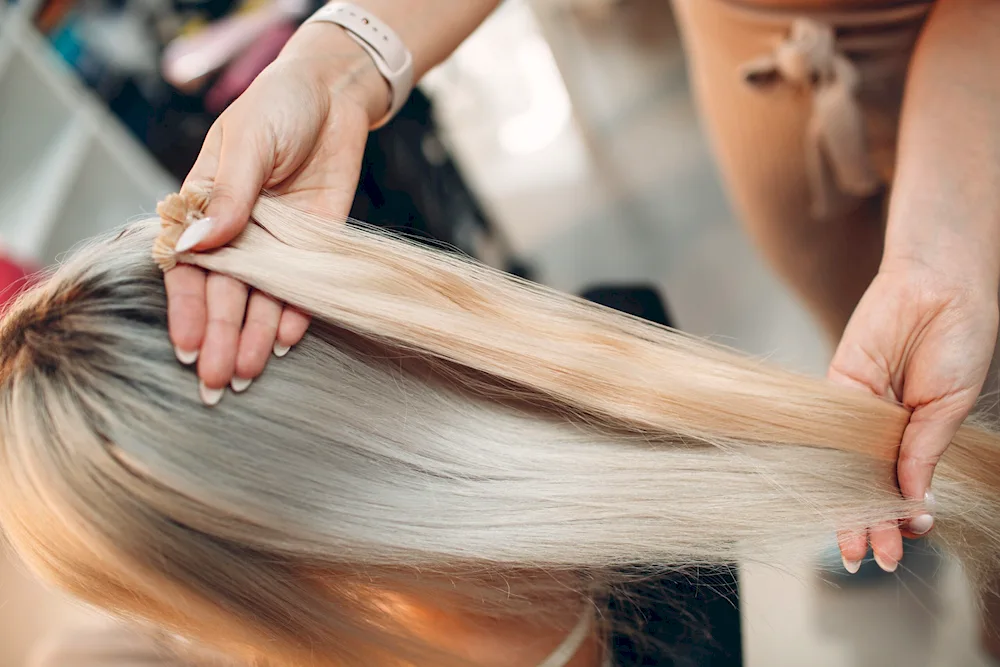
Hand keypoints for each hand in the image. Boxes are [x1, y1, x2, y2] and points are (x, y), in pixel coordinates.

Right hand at [165, 27, 386, 403]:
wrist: (334, 96)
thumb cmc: (278, 107)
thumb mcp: (247, 141)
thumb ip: (229, 194)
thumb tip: (199, 243)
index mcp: (206, 206)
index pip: (189, 267)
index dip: (185, 308)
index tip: (184, 347)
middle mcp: (240, 232)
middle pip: (225, 293)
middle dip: (218, 339)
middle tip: (216, 385)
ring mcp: (279, 242)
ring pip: (263, 299)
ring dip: (254, 337)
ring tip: (248, 375)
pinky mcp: (317, 245)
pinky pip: (305, 286)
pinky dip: (297, 313)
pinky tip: (288, 340)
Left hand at [829, 260, 998, 572]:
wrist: (939, 286)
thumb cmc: (957, 339)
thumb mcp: (948, 404)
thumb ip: (925, 448)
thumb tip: (915, 498)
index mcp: (916, 431)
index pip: (903, 484)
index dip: (903, 515)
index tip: (908, 540)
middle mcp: (883, 426)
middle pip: (870, 482)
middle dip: (872, 523)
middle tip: (874, 560)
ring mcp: (857, 410)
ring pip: (847, 467)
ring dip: (850, 507)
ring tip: (856, 547)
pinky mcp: (836, 387)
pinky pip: (832, 430)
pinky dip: (837, 463)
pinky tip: (843, 495)